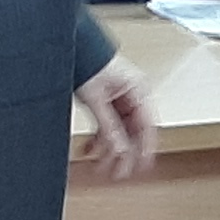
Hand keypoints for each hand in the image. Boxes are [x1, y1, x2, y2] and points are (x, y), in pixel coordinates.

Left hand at [74, 56, 157, 183]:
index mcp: (139, 90)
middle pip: (133, 132)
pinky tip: (90, 150)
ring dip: (109, 149)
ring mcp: (120, 99)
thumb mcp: (97, 98)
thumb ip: (108, 125)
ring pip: (120, 131)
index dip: (145, 149)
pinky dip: (99, 139)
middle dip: (124, 153)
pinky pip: (107, 126)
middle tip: (118, 173)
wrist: (71, 46)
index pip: (148, 126)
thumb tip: (119, 150)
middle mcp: (132, 95)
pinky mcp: (107, 101)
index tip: (140, 167)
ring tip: (100, 165)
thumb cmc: (88, 60)